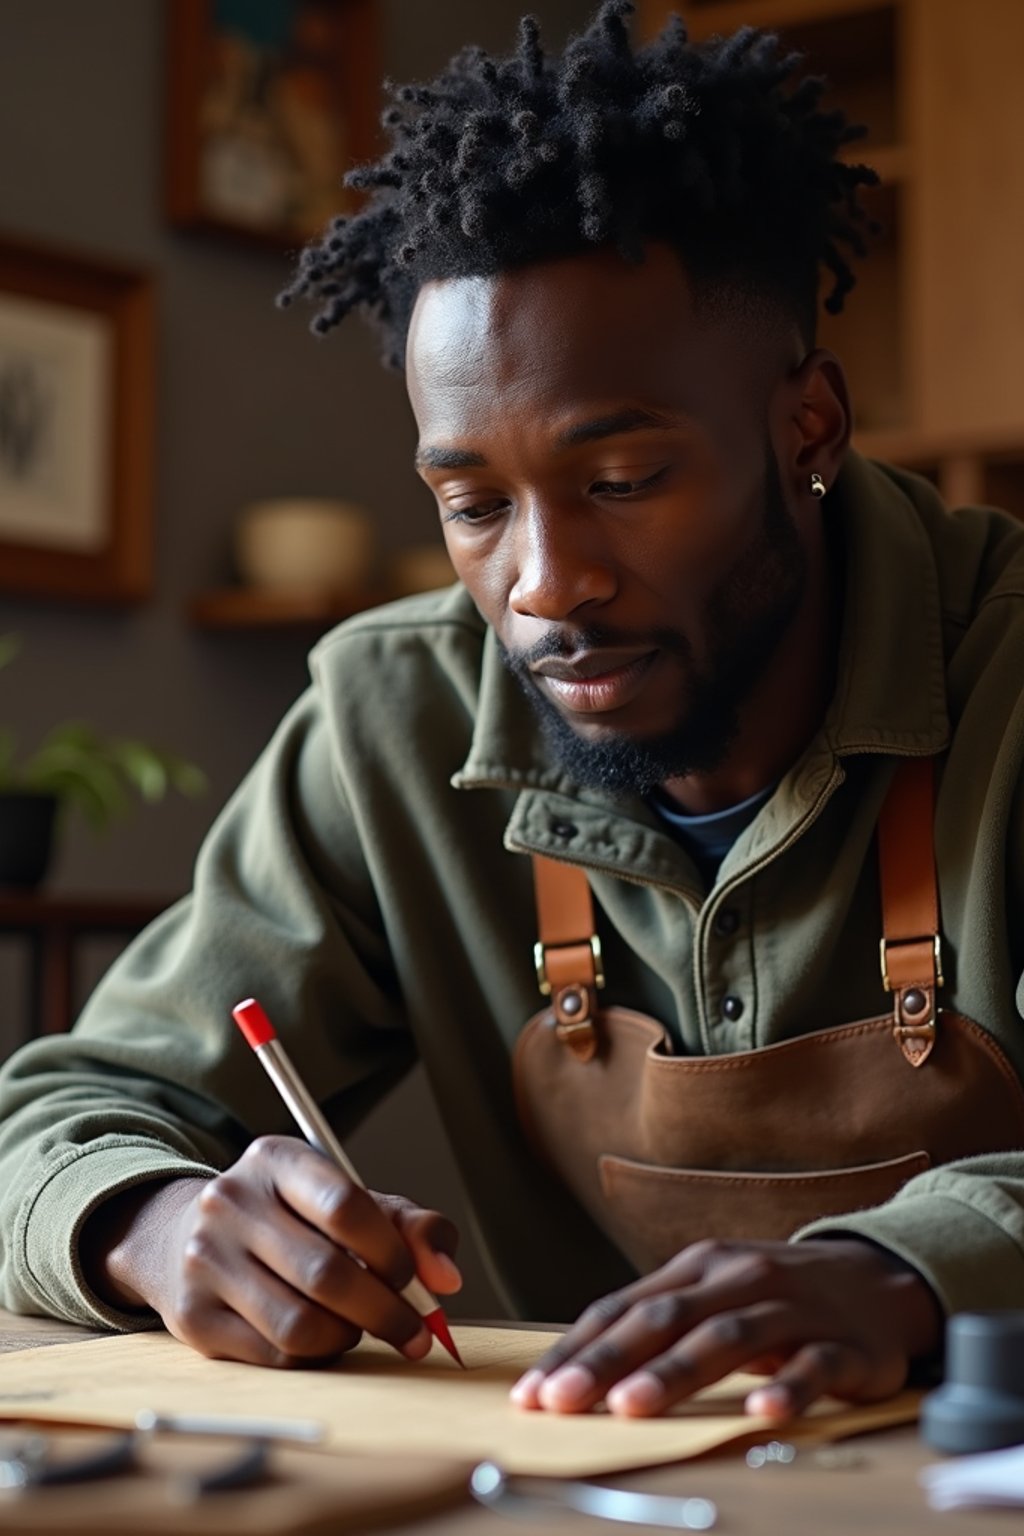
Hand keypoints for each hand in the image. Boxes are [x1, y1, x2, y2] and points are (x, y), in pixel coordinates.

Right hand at [82, 1135, 461, 1366]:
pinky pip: (273, 1356)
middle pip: (326, 1275)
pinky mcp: (192, 1317)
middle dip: (385, 1312)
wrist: (181, 1237)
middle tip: (413, 1330)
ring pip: (300, 1325)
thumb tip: (447, 1278)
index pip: (345, 1206)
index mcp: (276, 1160)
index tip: (415, 1278)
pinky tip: (320, 1337)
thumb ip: (410, 1227)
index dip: (392, 1252)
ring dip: (348, 1337)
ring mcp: (205, 1260)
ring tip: (358, 1327)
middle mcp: (231, 1202)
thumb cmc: (289, 1220)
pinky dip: (313, 1356)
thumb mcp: (348, 1201)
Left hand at [510, 1237, 941, 1419]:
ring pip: (727, 1338)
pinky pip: (813, 1367)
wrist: (880, 1278)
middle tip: (562, 1402)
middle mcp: (737, 1279)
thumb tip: (577, 1368)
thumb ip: (657, 1323)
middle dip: (607, 1362)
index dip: (576, 1349)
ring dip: (675, 1373)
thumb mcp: (713, 1294)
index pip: (623, 1309)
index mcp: (697, 1267)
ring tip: (632, 1407)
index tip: (532, 1393)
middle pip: (664, 1319)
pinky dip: (787, 1387)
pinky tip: (760, 1411)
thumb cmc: (776, 1295)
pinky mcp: (843, 1345)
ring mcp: (791, 1310)